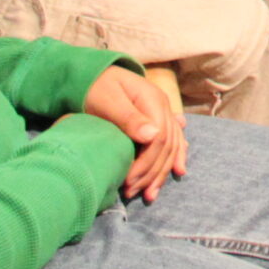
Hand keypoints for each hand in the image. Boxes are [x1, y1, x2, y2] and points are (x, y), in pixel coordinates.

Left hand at [79, 64, 185, 201]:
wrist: (90, 74)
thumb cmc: (95, 87)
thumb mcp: (107, 100)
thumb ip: (129, 117)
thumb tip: (153, 136)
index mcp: (153, 101)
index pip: (159, 139)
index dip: (146, 164)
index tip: (127, 182)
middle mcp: (163, 107)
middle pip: (167, 145)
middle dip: (152, 173)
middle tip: (133, 193)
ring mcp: (162, 112)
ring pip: (173, 146)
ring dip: (163, 172)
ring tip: (150, 194)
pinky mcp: (157, 118)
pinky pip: (173, 140)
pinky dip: (176, 156)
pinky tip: (178, 169)